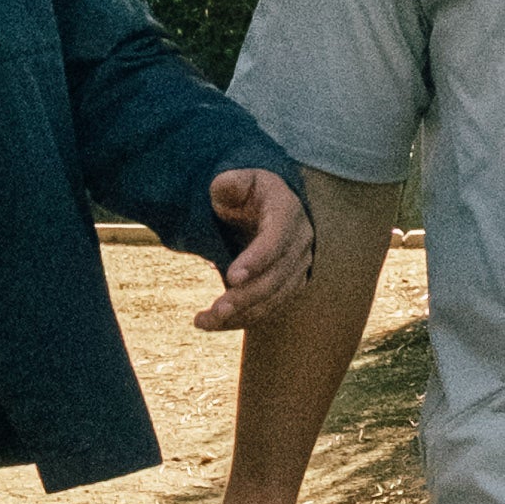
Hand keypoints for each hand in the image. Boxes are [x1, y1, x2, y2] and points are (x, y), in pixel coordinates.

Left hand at [198, 166, 316, 327]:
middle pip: (277, 276)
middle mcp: (299, 242)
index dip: (258, 259)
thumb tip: (225, 188)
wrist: (263, 206)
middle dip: (247, 296)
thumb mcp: (235, 180)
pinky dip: (240, 319)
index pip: (277, 238)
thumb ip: (229, 182)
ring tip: (205, 322)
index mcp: (287, 211)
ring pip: (273, 298)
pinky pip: (267, 308)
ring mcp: (297, 267)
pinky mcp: (286, 286)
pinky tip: (212, 324)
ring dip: (241, 314)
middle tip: (217, 310)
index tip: (232, 277)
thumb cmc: (246, 192)